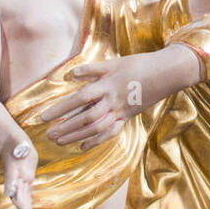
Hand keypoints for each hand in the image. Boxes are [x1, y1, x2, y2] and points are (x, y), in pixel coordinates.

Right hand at [1, 140, 37, 208]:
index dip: (10, 185)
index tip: (9, 194)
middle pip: (15, 190)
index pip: (10, 177)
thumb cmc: (14, 142)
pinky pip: (26, 192)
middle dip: (19, 200)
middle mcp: (15, 176)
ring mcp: (20, 179)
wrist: (12, 145)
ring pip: (21, 193)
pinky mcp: (26, 179)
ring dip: (24, 203)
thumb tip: (22, 149)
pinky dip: (27, 200)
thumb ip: (20, 146)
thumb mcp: (18, 141)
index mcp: (12, 167)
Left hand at [40, 52, 190, 148]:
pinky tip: (83, 146)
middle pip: (85, 119)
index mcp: (106, 86)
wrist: (166, 73)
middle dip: (65, 128)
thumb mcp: (113, 62)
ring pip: (96, 129)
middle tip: (48, 135)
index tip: (43, 117)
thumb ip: (90, 69)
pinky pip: (111, 132)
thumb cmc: (139, 64)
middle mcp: (112, 102)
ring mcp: (121, 112)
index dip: (59, 110)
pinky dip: (96, 140)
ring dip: (77, 136)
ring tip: (60, 141)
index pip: (78, 100)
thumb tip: (68, 74)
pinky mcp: (128, 117)